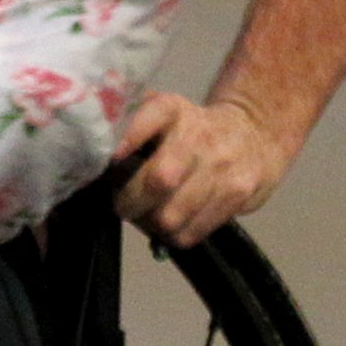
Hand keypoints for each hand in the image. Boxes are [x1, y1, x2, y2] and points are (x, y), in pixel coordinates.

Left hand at [112, 92, 297, 245]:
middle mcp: (199, 135)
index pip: (148, 117)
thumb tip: (90, 151)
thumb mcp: (164, 111)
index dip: (127, 139)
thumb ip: (130, 124)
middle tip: (124, 205)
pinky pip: (191, 232)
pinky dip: (173, 236)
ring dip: (150, 224)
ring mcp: (222, 167)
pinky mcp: (238, 194)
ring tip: (149, 215)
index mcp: (172, 109)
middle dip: (130, 203)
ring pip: (171, 216)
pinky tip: (174, 222)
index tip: (110, 158)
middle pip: (158, 181)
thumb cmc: (193, 128)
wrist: (255, 131)